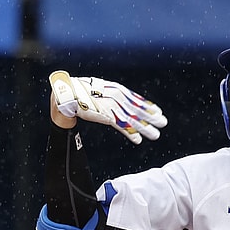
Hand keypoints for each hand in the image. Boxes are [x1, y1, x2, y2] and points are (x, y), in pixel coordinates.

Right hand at [49, 70, 167, 143]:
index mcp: (115, 89)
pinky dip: (130, 133)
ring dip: (145, 128)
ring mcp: (111, 105)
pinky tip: (137, 140)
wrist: (65, 93)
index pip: (135, 99)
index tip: (158, 112)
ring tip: (156, 135)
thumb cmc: (79, 92)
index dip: (147, 106)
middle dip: (151, 117)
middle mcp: (116, 96)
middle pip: (137, 108)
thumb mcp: (98, 91)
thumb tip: (112, 104)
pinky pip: (121, 125)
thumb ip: (108, 97)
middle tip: (164, 123)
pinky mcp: (105, 114)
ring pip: (132, 119)